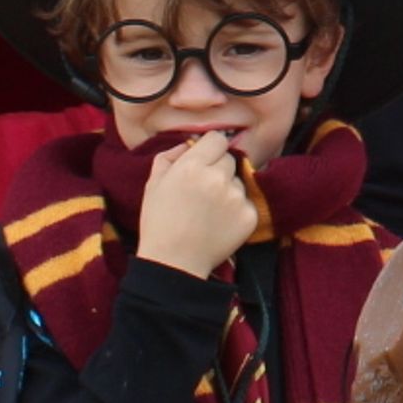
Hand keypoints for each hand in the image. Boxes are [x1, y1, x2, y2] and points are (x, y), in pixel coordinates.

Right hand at [135, 132, 257, 279]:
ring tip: (208, 211)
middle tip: (203, 190)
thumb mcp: (153, 184)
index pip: (217, 138)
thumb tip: (188, 143)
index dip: (210, 148)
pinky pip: (246, 202)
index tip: (204, 160)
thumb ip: (169, 156)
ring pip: (238, 181)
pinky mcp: (249, 216)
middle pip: (229, 159)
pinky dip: (236, 210)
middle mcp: (217, 178)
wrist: (173, 264)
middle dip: (218, 169)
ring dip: (227, 190)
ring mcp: (236, 197)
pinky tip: (219, 223)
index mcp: (192, 166)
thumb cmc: (159, 223)